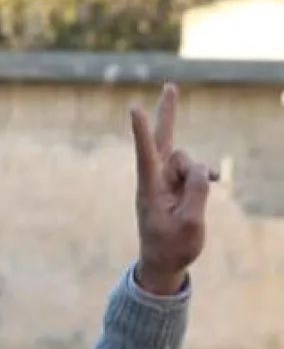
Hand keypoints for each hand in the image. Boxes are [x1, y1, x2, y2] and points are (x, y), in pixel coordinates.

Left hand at [130, 84, 211, 294]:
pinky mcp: (176, 185)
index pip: (146, 155)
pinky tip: (216, 181)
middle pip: (162, 140)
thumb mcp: (190, 223)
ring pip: (187, 161)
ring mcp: (165, 181)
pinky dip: (205, 176)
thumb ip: (197, 192)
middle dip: (168, 113)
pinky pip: (195, 170)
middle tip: (170, 85)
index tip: (134, 108)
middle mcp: (154, 180)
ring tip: (191, 202)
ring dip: (197, 174)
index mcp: (149, 190)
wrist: (163, 263)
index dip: (142, 131)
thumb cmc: (172, 247)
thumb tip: (201, 167)